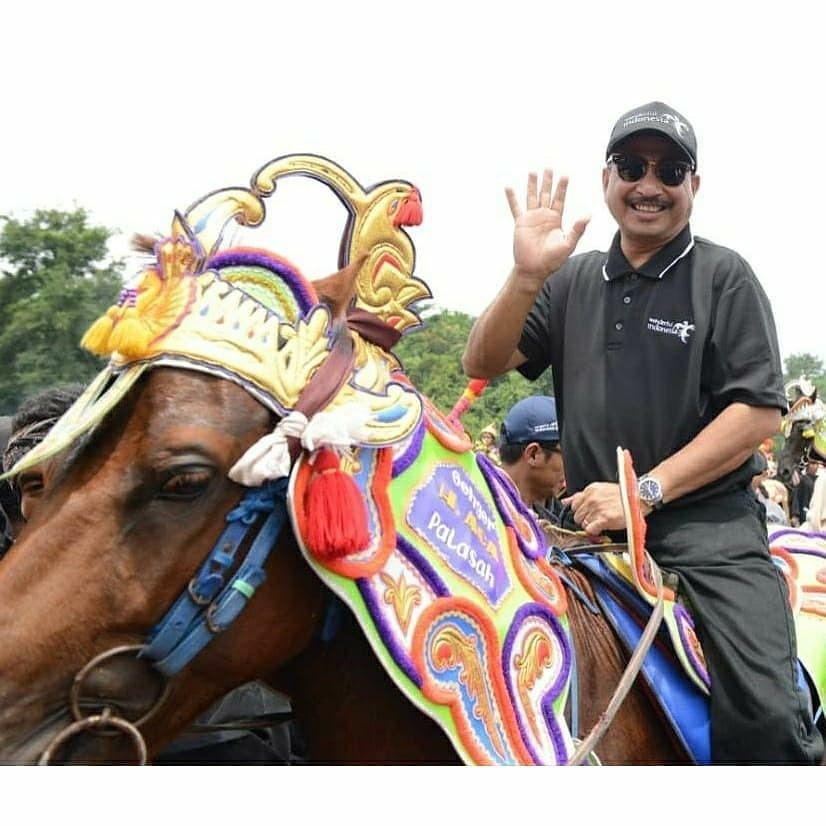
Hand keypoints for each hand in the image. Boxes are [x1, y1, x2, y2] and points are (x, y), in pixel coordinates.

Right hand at [505, 169, 589, 286]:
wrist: (534, 269)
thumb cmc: (552, 260)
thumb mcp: (568, 244)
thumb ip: (577, 229)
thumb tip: (588, 215)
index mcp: (556, 220)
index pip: (560, 199)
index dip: (562, 187)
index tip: (565, 175)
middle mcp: (544, 216)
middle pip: (546, 194)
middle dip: (548, 181)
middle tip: (549, 167)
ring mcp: (531, 218)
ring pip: (532, 197)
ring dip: (532, 185)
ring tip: (533, 172)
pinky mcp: (520, 223)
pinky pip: (515, 208)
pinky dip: (512, 197)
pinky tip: (508, 187)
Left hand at [562, 482, 632, 535]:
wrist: (640, 498)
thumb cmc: (622, 494)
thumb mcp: (600, 489)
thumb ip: (581, 496)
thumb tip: (565, 502)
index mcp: (590, 490)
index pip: (573, 504)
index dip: (580, 511)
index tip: (586, 514)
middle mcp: (591, 498)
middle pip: (576, 515)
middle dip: (584, 519)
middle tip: (596, 519)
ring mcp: (597, 509)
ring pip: (582, 523)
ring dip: (590, 525)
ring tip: (601, 522)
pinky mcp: (604, 519)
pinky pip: (590, 530)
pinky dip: (594, 532)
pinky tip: (602, 528)